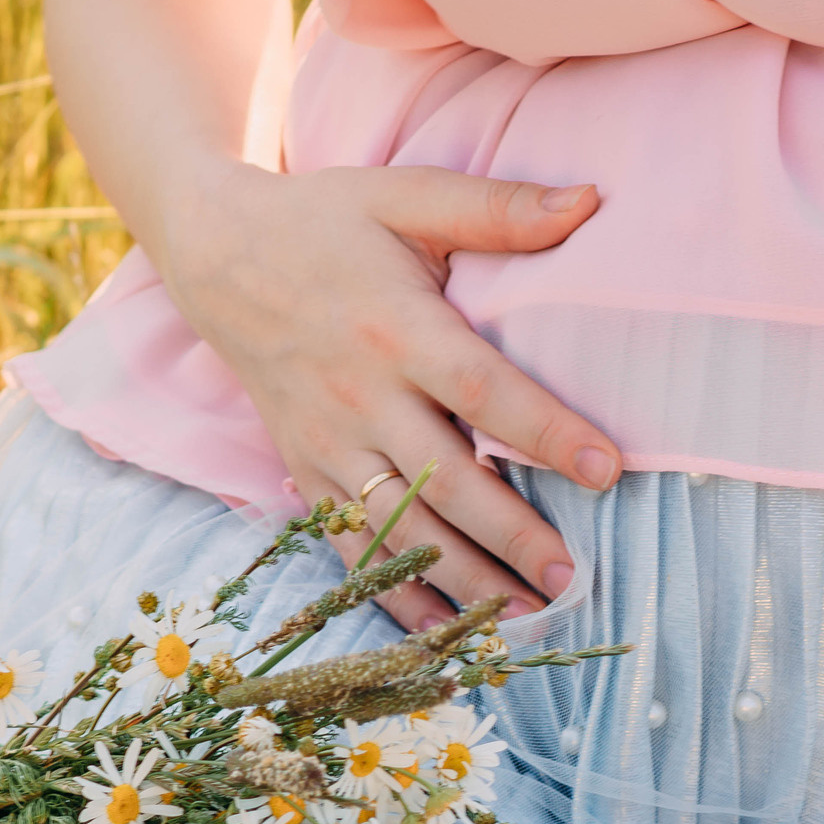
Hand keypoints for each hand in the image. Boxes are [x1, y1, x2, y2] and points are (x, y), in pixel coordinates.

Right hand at [156, 161, 622, 628]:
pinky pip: (352, 545)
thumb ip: (497, 209)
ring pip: (401, 526)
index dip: (546, 433)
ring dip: (465, 576)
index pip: (483, 391)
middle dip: (512, 535)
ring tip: (529, 610)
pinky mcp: (305, 472)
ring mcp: (326, 443)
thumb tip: (591, 202)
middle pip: (446, 480)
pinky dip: (396, 592)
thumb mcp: (406, 195)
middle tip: (573, 576)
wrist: (217, 255)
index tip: (606, 469)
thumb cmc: (326, 222)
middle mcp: (360, 395)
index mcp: (396, 327)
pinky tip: (446, 627)